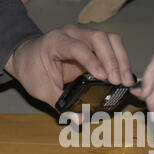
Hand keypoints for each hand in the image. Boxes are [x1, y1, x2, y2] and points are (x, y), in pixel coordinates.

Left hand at [5, 25, 134, 108]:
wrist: (27, 56)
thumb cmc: (33, 70)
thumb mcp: (41, 89)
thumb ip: (60, 104)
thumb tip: (80, 119)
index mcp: (55, 42)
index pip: (77, 47)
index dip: (92, 61)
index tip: (103, 77)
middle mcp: (72, 33)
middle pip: (99, 38)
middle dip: (112, 60)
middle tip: (119, 82)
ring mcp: (84, 35)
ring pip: (110, 39)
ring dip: (121, 59)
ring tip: (126, 81)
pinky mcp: (93, 42)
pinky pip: (112, 45)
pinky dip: (121, 58)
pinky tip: (123, 75)